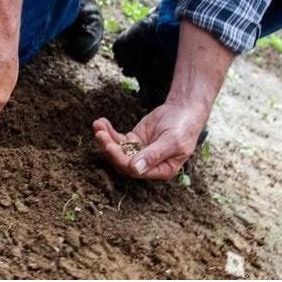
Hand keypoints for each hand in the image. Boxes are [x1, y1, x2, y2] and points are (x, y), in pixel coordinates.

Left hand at [92, 101, 207, 179]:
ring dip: (106, 139)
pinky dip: (108, 132)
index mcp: (161, 170)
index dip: (120, 159)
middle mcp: (148, 165)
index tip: (110, 146)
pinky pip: (118, 139)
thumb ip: (154, 155)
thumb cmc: (183, 127)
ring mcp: (139, 152)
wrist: (184, 110)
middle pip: (122, 162)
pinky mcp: (134, 141)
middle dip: (109, 148)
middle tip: (100, 134)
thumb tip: (136, 169)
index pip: (135, 171)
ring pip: (117, 150)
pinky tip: (101, 122)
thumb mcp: (172, 141)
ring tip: (98, 125)